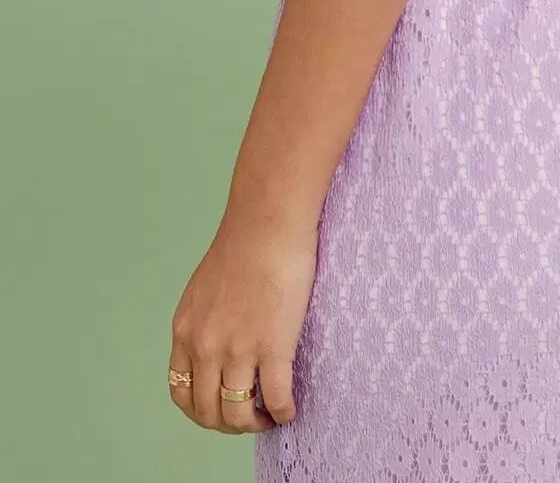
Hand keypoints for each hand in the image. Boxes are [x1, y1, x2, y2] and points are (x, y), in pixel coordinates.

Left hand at [168, 215, 315, 433]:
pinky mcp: (272, 346)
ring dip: (255, 424)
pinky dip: (283, 412)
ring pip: (239, 413)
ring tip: (270, 417)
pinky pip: (276, 398)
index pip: (182, 393)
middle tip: (249, 418)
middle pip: (208, 411)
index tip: (221, 409)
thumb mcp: (206, 288)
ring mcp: (238, 349)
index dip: (202, 411)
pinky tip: (290, 410)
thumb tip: (221, 344)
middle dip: (229, 424)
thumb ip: (206, 321)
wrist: (269, 221)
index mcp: (187, 332)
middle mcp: (206, 346)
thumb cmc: (246, 243)